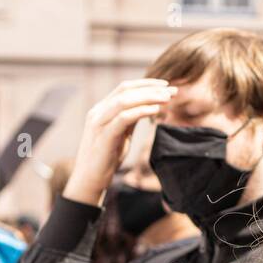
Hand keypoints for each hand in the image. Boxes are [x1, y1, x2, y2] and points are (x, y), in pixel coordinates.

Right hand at [63, 80, 175, 205]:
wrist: (89, 179)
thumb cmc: (107, 157)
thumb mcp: (120, 134)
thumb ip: (129, 119)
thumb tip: (147, 106)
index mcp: (101, 109)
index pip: (124, 88)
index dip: (145, 84)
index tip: (165, 85)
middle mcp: (98, 112)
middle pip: (125, 90)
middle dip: (151, 88)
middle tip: (172, 90)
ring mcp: (99, 123)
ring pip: (124, 101)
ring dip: (148, 97)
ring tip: (166, 98)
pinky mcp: (104, 136)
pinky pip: (123, 118)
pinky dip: (140, 111)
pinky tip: (155, 110)